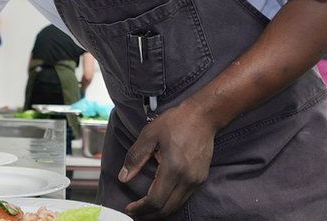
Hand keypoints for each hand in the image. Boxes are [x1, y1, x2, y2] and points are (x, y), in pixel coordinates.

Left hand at [119, 100, 217, 218]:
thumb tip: (123, 177)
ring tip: (144, 209)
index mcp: (173, 168)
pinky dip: (169, 203)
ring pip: (176, 206)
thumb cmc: (175, 122)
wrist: (203, 117)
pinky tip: (159, 198)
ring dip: (159, 211)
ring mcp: (196, 180)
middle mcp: (187, 179)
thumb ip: (135, 158)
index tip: (129, 209)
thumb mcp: (149, 135)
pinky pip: (183, 198)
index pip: (155, 200)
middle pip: (167, 209)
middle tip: (134, 213)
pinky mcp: (201, 178)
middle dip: (149, 214)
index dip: (141, 208)